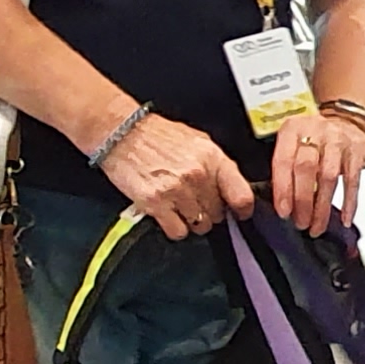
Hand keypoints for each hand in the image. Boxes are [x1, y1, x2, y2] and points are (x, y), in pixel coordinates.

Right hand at [96, 109, 253, 240]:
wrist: (122, 132)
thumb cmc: (158, 137)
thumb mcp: (198, 141)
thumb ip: (217, 166)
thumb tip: (232, 189)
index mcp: (212, 157)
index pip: (241, 195)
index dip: (242, 209)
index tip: (240, 213)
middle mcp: (197, 174)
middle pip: (218, 214)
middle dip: (210, 211)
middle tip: (195, 200)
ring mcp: (177, 190)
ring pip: (199, 225)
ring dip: (191, 220)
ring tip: (179, 204)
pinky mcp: (155, 203)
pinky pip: (177, 231)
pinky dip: (174, 227)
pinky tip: (167, 212)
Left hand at [269, 108, 364, 231]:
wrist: (344, 118)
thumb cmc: (313, 136)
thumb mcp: (292, 140)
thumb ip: (284, 165)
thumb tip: (280, 203)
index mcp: (292, 129)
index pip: (284, 161)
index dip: (283, 189)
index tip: (284, 212)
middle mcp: (315, 131)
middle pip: (306, 168)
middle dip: (302, 201)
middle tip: (301, 223)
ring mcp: (338, 140)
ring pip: (328, 177)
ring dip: (322, 206)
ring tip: (317, 226)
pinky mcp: (357, 150)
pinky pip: (353, 180)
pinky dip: (349, 202)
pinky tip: (345, 218)